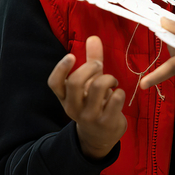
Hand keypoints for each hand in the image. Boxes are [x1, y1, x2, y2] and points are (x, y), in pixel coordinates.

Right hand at [47, 36, 126, 159]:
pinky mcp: (106, 123)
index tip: (72, 56)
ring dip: (109, 78)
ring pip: (98, 87)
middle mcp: (73, 108)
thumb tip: (93, 37)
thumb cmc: (93, 104)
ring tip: (112, 81)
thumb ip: (91, 60)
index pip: (54, 83)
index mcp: (65, 98)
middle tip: (99, 66)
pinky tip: (118, 95)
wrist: (99, 137)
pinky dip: (119, 92)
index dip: (61, 68)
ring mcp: (89, 117)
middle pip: (76, 82)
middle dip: (90, 68)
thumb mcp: (89, 84)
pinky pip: (115, 99)